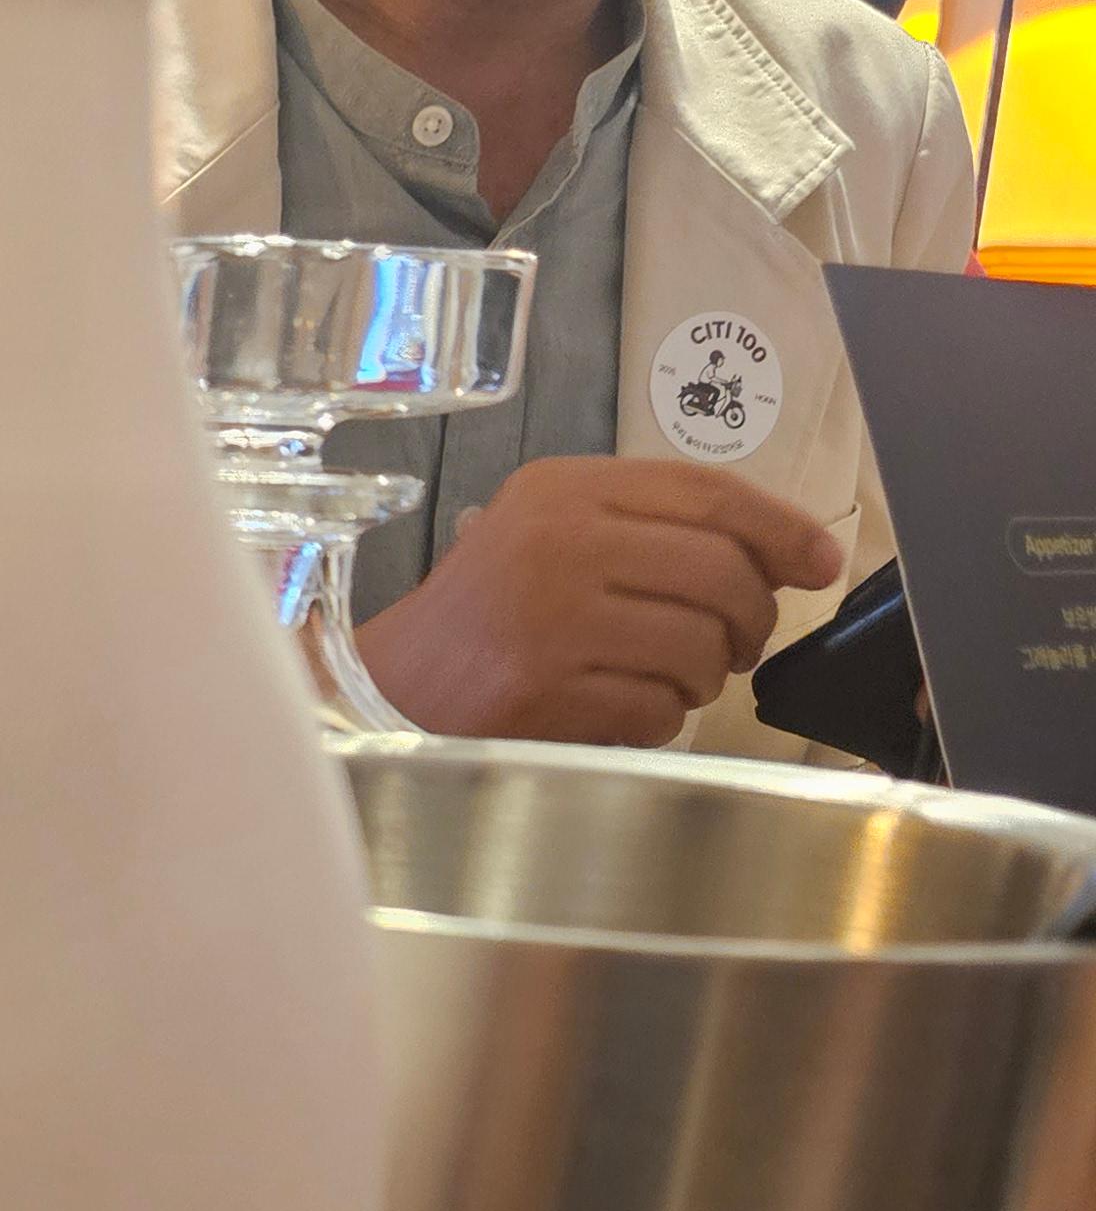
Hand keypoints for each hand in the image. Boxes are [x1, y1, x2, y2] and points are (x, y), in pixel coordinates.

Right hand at [356, 457, 844, 745]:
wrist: (389, 688)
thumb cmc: (486, 615)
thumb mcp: (552, 535)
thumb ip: (652, 529)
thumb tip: (790, 554)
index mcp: (563, 490)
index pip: (706, 494)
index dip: (781, 528)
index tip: (821, 562)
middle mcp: (557, 543)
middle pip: (719, 573)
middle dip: (751, 618)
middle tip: (738, 642)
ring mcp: (548, 619)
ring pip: (697, 647)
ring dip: (703, 677)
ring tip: (668, 678)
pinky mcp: (542, 691)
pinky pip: (655, 709)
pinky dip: (659, 720)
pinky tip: (624, 710)